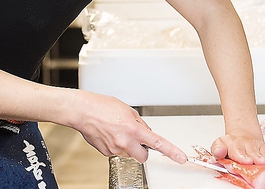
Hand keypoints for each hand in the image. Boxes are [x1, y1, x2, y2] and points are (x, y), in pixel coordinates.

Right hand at [70, 91, 186, 163]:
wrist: (83, 111)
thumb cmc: (102, 106)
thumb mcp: (127, 109)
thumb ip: (139, 123)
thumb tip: (145, 132)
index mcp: (133, 129)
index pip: (158, 143)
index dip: (172, 151)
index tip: (181, 158)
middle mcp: (125, 142)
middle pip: (143, 156)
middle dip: (142, 149)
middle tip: (135, 138)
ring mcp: (115, 149)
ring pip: (129, 153)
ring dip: (127, 145)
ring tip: (116, 130)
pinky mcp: (106, 153)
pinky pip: (117, 151)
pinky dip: (115, 144)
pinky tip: (108, 133)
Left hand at [211, 129, 264, 164]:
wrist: (242, 134)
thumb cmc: (231, 144)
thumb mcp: (219, 143)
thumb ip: (217, 149)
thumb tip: (218, 152)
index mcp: (234, 145)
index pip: (238, 151)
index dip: (242, 156)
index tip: (246, 160)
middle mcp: (247, 145)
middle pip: (253, 152)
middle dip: (257, 157)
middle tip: (261, 162)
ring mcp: (258, 147)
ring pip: (264, 152)